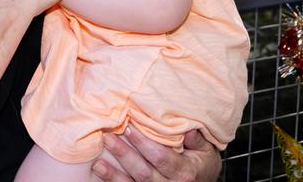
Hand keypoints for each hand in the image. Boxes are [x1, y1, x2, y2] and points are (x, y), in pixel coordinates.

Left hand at [92, 128, 221, 181]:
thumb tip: (188, 128)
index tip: (129, 128)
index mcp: (185, 172)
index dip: (144, 144)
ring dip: (114, 174)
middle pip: (144, 173)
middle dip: (124, 155)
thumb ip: (196, 139)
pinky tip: (101, 172)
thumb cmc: (201, 163)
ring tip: (97, 162)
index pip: (161, 158)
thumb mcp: (205, 150)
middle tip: (108, 137)